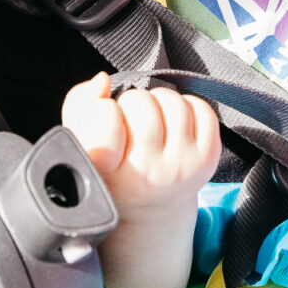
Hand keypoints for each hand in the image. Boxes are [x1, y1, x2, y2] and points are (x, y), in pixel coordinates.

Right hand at [62, 71, 219, 220]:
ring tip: (152, 122)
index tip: (105, 119)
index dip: (102, 109)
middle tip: (130, 123)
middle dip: (132, 102)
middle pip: (140, 102)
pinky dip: (188, 106)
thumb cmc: (112, 166)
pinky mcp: (208, 160)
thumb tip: (102, 79)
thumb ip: (80, 105)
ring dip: (160, 102)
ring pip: (172, 101)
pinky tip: (174, 126)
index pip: (105, 119)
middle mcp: (147, 174)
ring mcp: (182, 168)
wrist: (150, 208)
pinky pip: (201, 109)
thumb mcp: (83, 141)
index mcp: (108, 171)